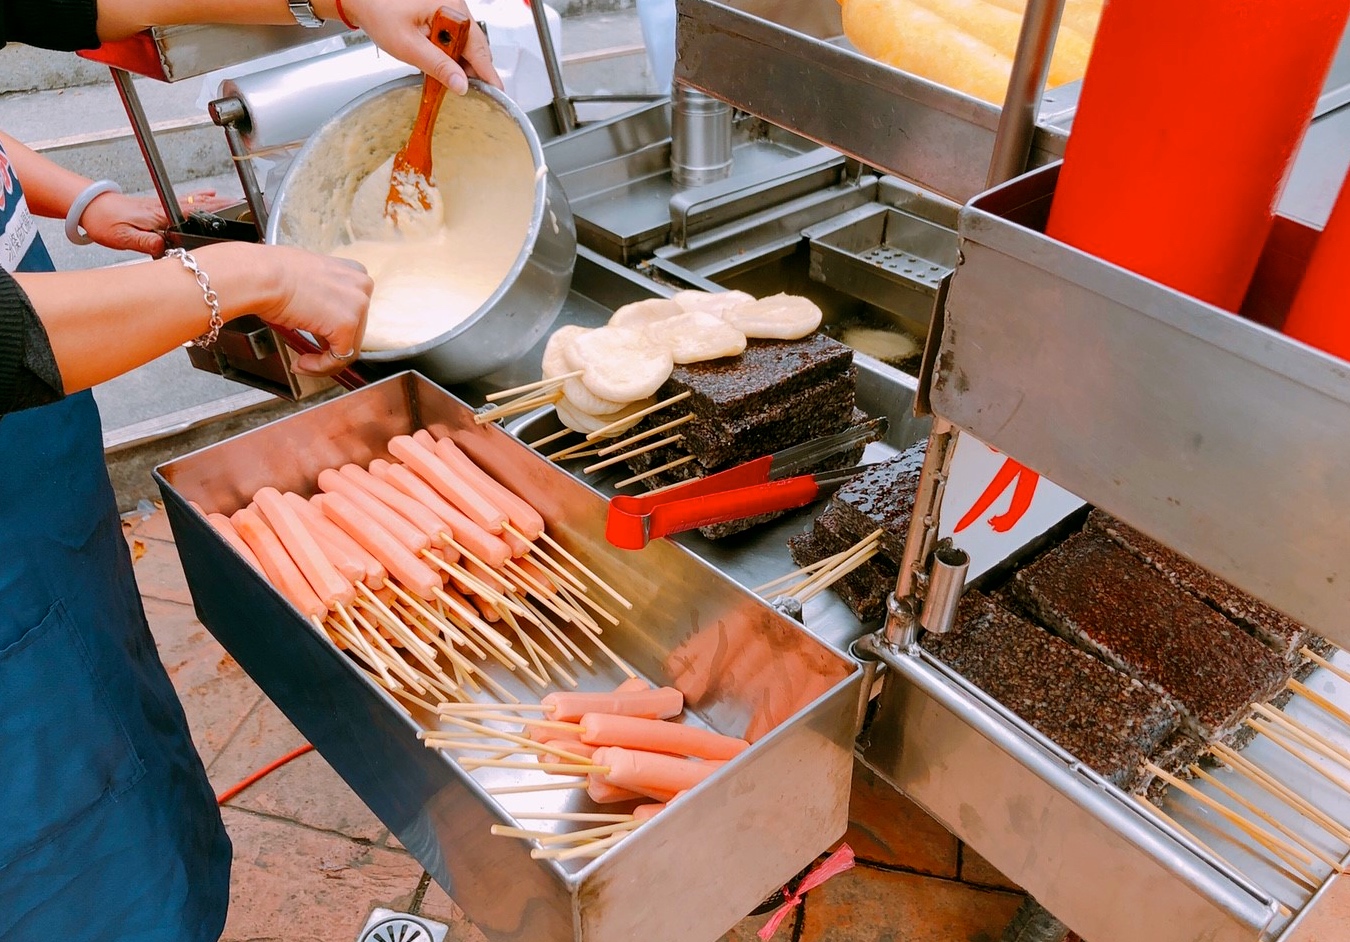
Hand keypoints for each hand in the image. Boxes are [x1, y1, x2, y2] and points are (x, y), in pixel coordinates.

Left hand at [79, 189, 235, 255]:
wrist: (88, 206)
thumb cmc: (103, 220)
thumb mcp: (123, 238)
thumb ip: (146, 242)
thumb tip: (166, 248)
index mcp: (160, 216)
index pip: (193, 212)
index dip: (215, 210)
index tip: (233, 209)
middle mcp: (163, 208)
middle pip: (199, 205)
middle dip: (222, 205)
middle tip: (242, 205)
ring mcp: (161, 206)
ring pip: (194, 202)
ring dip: (214, 201)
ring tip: (233, 201)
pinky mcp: (156, 206)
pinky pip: (184, 202)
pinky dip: (199, 198)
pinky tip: (208, 195)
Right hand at [259, 247, 373, 375]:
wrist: (261, 277)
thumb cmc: (272, 275)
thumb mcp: (309, 282)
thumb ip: (325, 298)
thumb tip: (323, 318)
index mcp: (354, 273)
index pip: (353, 312)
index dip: (333, 331)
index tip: (317, 341)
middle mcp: (362, 286)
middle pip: (354, 331)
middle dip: (329, 348)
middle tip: (307, 356)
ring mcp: (357, 305)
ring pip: (349, 347)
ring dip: (324, 361)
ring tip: (302, 362)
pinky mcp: (347, 324)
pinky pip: (339, 358)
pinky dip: (320, 367)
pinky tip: (302, 363)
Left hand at [340, 0, 503, 94]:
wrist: (362, 0)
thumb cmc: (379, 12)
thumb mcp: (409, 46)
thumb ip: (438, 67)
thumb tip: (461, 85)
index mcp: (452, 10)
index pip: (479, 48)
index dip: (488, 73)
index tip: (497, 92)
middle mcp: (456, 8)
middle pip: (475, 48)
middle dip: (471, 71)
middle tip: (463, 92)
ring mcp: (451, 11)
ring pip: (466, 46)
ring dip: (458, 65)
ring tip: (445, 80)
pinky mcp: (444, 16)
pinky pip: (456, 40)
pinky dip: (451, 56)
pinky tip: (440, 66)